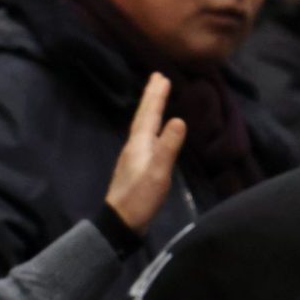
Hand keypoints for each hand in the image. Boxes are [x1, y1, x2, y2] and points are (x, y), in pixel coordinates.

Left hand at [103, 74, 188, 233]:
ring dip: (150, 110)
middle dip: (151, 97)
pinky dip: (151, 127)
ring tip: (156, 98)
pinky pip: (145, 138)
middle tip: (157, 77)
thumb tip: (179, 120)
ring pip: (143, 126)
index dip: (155, 96)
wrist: (120, 223)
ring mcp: (134, 157)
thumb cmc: (139, 198)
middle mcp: (134, 147)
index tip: (161, 76)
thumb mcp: (158, 173)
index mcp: (139, 144)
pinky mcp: (137, 168)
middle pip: (143, 117)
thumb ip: (168, 147)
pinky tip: (154, 132)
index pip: (148, 114)